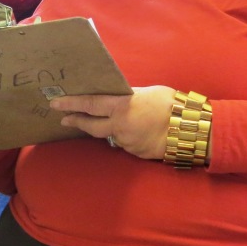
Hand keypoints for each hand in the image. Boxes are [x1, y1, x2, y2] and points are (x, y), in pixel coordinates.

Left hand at [50, 85, 174, 160]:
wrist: (190, 130)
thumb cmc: (171, 105)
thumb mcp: (147, 92)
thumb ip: (129, 95)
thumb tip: (118, 96)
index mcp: (121, 107)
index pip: (89, 104)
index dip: (71, 104)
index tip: (56, 103)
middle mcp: (119, 126)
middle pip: (90, 125)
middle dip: (76, 121)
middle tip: (64, 119)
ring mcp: (126, 142)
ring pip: (110, 135)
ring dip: (110, 128)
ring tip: (124, 120)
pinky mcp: (135, 152)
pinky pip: (126, 143)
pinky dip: (127, 136)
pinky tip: (138, 131)